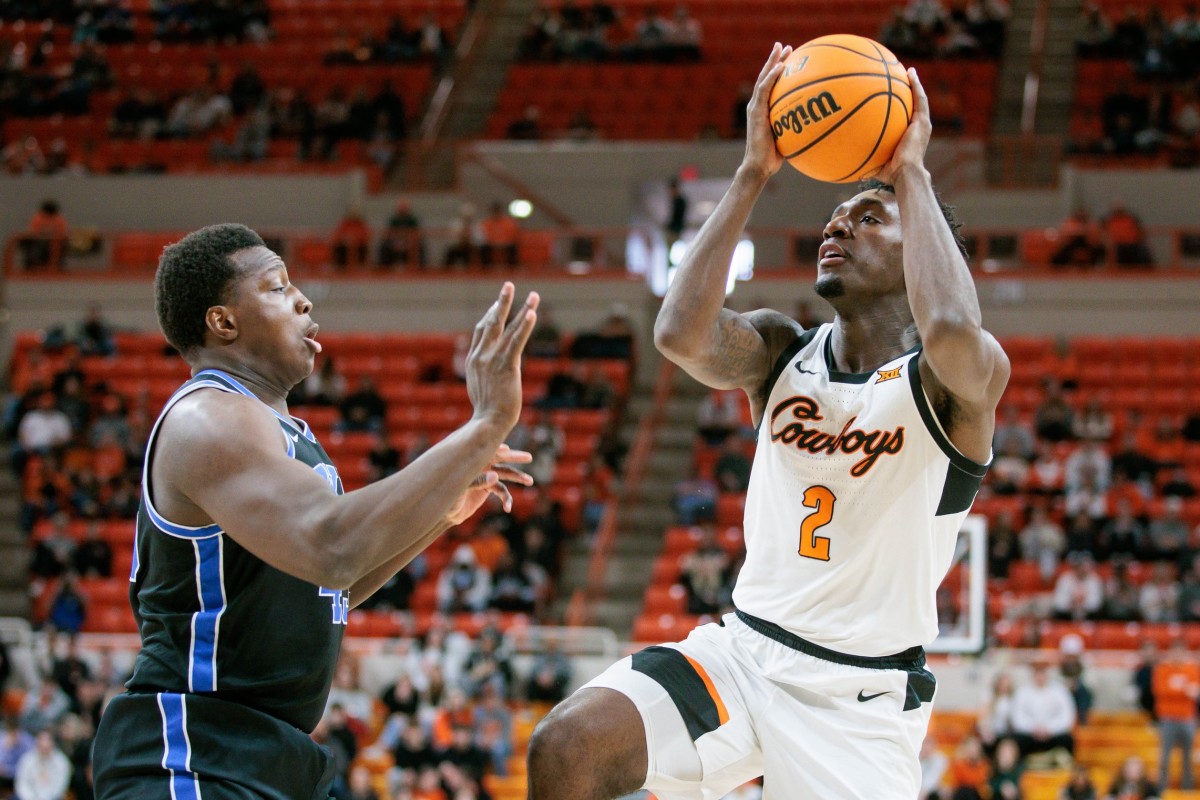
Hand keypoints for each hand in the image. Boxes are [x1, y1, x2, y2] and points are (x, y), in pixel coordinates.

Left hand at [444, 444, 533, 524]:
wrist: (446, 511)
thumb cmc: (448, 496)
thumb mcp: (461, 488)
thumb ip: (477, 481)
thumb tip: (495, 476)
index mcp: (472, 461)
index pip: (487, 451)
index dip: (497, 449)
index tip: (507, 449)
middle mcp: (480, 466)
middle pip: (500, 459)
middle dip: (515, 458)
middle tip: (529, 457)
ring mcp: (485, 477)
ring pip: (504, 474)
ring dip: (517, 477)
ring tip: (529, 481)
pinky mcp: (487, 488)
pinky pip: (501, 491)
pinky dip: (506, 499)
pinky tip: (508, 507)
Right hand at [466, 282, 538, 432]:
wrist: (487, 423)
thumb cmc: (486, 412)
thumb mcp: (478, 388)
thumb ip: (481, 373)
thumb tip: (483, 371)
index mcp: (474, 360)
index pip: (481, 331)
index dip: (490, 315)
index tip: (497, 304)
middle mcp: (481, 356)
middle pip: (492, 322)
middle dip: (501, 302)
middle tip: (509, 285)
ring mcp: (493, 360)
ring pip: (508, 328)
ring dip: (521, 309)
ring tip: (534, 295)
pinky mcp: (507, 366)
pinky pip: (516, 342)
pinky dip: (524, 326)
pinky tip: (532, 314)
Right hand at [742, 42, 791, 179]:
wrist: (760, 166)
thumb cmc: (774, 157)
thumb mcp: (788, 137)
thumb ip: (796, 126)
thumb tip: (817, 123)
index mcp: (763, 109)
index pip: (770, 85)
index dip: (778, 70)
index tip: (789, 58)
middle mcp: (757, 105)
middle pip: (766, 77)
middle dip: (775, 60)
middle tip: (784, 46)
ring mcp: (755, 107)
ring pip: (763, 78)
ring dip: (773, 62)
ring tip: (782, 48)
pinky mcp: (756, 112)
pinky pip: (764, 90)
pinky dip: (772, 77)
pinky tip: (782, 66)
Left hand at [874, 68, 931, 183]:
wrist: (906, 173)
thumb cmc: (892, 174)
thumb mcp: (877, 166)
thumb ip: (868, 163)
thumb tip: (852, 167)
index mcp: (910, 136)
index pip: (906, 119)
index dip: (902, 108)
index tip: (895, 98)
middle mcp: (919, 128)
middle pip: (914, 106)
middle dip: (909, 92)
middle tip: (901, 79)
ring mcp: (922, 124)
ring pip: (920, 99)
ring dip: (915, 84)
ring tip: (908, 71)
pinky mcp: (922, 121)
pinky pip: (920, 99)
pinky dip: (916, 85)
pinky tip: (910, 73)